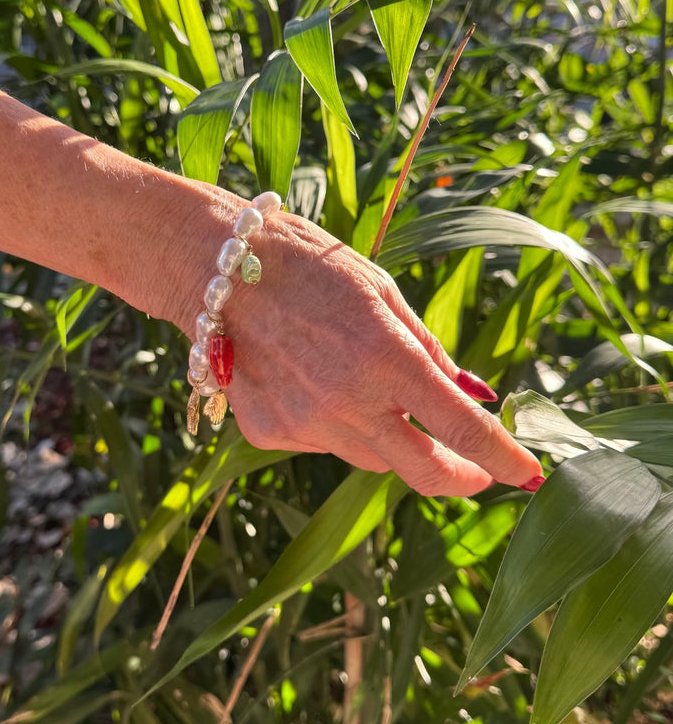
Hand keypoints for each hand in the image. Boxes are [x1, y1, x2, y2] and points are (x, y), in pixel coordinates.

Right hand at [198, 207, 542, 496]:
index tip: (526, 473)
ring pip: (369, 456)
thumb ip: (428, 352)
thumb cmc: (309, 266)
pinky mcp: (267, 432)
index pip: (463, 430)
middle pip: (422, 473)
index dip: (502, 458)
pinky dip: (331, 423)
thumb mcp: (382, 293)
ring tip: (357, 382)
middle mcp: (347, 403)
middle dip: (457, 477)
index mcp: (387, 358)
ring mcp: (303, 424)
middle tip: (470, 468)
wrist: (217, 269)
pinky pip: (320, 443)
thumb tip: (470, 396)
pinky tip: (307, 379)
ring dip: (384, 434)